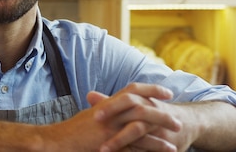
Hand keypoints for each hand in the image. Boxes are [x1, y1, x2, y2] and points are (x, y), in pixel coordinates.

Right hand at [42, 83, 179, 151]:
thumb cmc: (73, 130)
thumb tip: (111, 103)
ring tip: (178, 134)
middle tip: (178, 118)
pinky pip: (137, 145)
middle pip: (142, 107)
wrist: (58, 141)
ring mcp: (111, 128)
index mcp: (108, 104)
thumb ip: (104, 107)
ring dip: (162, 130)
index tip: (166, 92)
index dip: (151, 89)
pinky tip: (167, 149)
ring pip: (142, 126)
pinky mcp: (111, 144)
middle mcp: (111, 113)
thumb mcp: (90, 115)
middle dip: (162, 111)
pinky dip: (153, 146)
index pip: (133, 90)